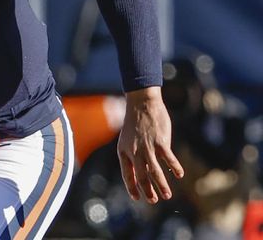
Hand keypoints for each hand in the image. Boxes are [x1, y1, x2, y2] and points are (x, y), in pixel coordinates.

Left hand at [117, 86, 184, 203]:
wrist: (141, 103)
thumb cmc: (136, 123)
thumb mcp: (128, 139)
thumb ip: (134, 155)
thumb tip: (143, 173)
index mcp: (124, 150)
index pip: (126, 173)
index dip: (131, 186)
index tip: (137, 198)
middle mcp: (134, 151)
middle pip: (141, 176)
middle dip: (148, 190)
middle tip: (154, 200)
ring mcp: (147, 147)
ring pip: (155, 171)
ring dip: (162, 185)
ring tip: (167, 195)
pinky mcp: (160, 142)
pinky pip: (169, 159)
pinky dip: (175, 168)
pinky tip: (179, 175)